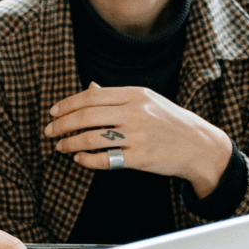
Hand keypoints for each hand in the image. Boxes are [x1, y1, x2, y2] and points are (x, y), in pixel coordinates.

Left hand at [44, 83, 232, 198]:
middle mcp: (135, 112)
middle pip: (85, 116)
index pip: (90, 97)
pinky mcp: (140, 157)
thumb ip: (116, 96)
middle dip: (61, 125)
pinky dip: (87, 160)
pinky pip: (104, 159)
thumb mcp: (147, 101)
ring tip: (60, 146)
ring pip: (91, 138)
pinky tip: (79, 159)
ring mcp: (138, 135)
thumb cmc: (169, 122)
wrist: (200, 146)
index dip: (67, 105)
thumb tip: (88, 88)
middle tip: (48, 131)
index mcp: (135, 94)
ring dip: (69, 143)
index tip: (52, 112)